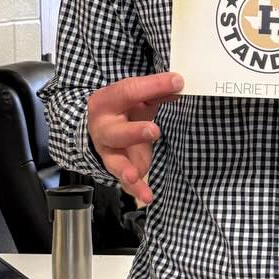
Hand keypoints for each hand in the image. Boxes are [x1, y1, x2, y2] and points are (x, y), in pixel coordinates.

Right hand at [86, 72, 182, 207]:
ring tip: (135, 175)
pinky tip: (146, 196)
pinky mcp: (117, 167)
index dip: (153, 86)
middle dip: (134, 132)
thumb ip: (157, 90)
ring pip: (115, 161)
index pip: (128, 91)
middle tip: (153, 130)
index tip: (177, 82)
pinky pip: (124, 181)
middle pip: (115, 132)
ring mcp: (108, 150)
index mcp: (106, 101)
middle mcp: (103, 127)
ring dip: (126, 169)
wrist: (100, 125)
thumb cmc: (124, 107)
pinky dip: (135, 189)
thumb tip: (178, 84)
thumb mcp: (139, 95)